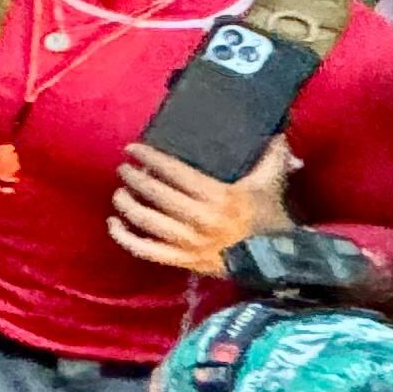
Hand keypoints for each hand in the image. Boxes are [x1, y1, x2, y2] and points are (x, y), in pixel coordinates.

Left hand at [109, 134, 295, 274]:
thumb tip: (274, 129)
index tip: (132, 148)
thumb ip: (271, 154)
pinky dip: (126, 238)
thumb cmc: (270, 217)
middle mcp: (200, 219)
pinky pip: (147, 251)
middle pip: (155, 193)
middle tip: (123, 168)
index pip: (174, 172)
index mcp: (219, 196)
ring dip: (127, 204)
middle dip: (134, 178)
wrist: (278, 261)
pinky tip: (114, 224)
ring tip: (120, 192)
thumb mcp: (271, 182)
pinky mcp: (184, 262)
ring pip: (146, 221)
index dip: (149, 158)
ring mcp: (190, 243)